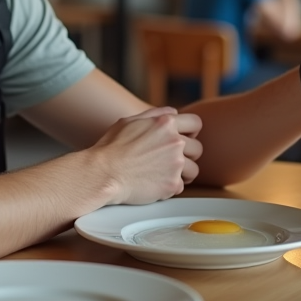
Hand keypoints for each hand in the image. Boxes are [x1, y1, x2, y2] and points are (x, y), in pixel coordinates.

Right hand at [87, 107, 202, 205]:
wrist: (103, 173)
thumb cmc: (111, 148)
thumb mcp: (130, 121)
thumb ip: (155, 115)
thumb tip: (173, 113)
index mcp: (166, 124)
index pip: (195, 123)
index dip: (191, 132)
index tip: (185, 139)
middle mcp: (175, 142)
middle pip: (197, 149)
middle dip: (187, 155)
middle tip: (172, 161)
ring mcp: (175, 164)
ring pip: (193, 170)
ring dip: (182, 173)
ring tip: (165, 174)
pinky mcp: (172, 184)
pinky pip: (180, 187)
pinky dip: (169, 187)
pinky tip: (155, 184)